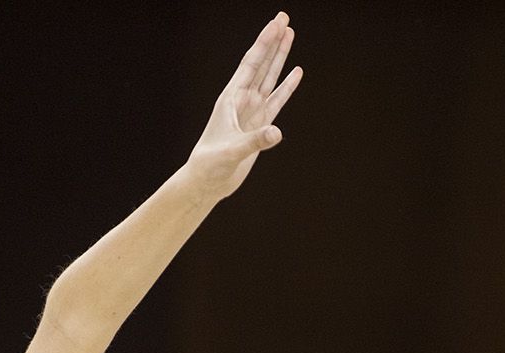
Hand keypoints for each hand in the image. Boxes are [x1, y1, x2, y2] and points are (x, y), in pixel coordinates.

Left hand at [185, 11, 302, 200]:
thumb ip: (255, 141)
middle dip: (273, 41)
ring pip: (269, 77)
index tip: (277, 24)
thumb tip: (277, 132)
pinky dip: (287, 87)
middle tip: (284, 18)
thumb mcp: (232, 152)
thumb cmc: (211, 164)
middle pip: (261, 63)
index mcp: (231, 98)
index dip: (264, 43)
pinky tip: (296, 73)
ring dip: (280, 57)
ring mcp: (252, 111)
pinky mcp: (260, 125)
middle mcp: (242, 100)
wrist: (208, 181)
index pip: (251, 64)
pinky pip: (277, 100)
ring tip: (290, 35)